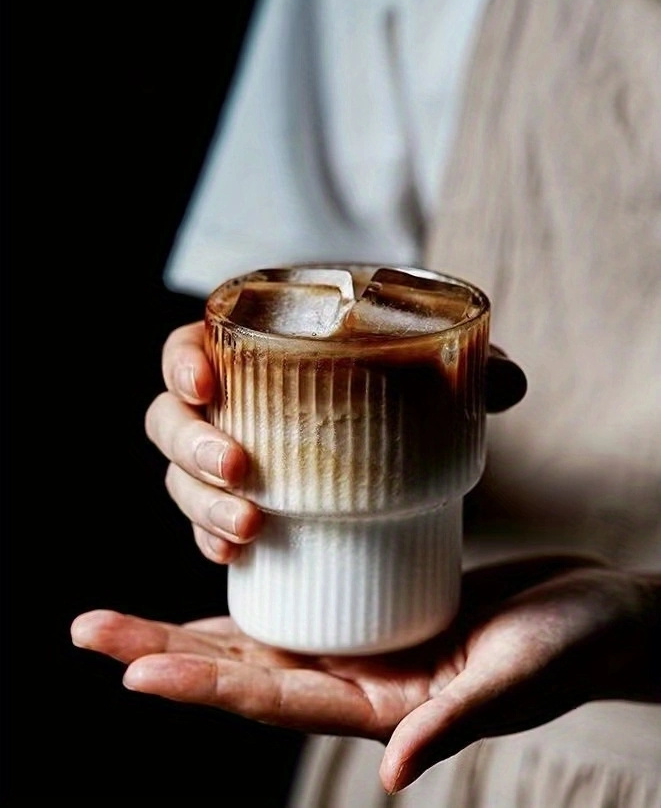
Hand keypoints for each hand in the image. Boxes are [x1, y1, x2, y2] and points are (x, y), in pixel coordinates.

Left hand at [71, 554, 659, 792]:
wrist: (600, 613)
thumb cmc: (572, 647)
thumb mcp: (518, 681)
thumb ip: (456, 723)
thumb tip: (391, 775)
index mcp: (385, 707)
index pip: (274, 699)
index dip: (202, 686)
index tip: (131, 669)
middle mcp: (363, 680)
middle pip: (246, 670)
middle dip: (166, 653)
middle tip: (89, 630)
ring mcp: (371, 644)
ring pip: (264, 639)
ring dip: (193, 629)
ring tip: (125, 616)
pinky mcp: (385, 607)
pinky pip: (306, 604)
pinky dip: (258, 593)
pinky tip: (222, 577)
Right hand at [145, 321, 526, 563]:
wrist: (406, 458)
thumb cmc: (406, 401)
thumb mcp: (438, 381)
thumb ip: (473, 373)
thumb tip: (506, 381)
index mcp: (257, 356)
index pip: (190, 347)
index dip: (182, 362)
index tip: (207, 381)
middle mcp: (231, 408)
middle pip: (169, 418)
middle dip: (190, 445)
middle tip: (238, 468)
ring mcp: (228, 461)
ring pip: (180, 478)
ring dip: (198, 503)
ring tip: (248, 529)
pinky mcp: (240, 508)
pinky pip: (203, 523)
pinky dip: (209, 538)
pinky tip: (232, 557)